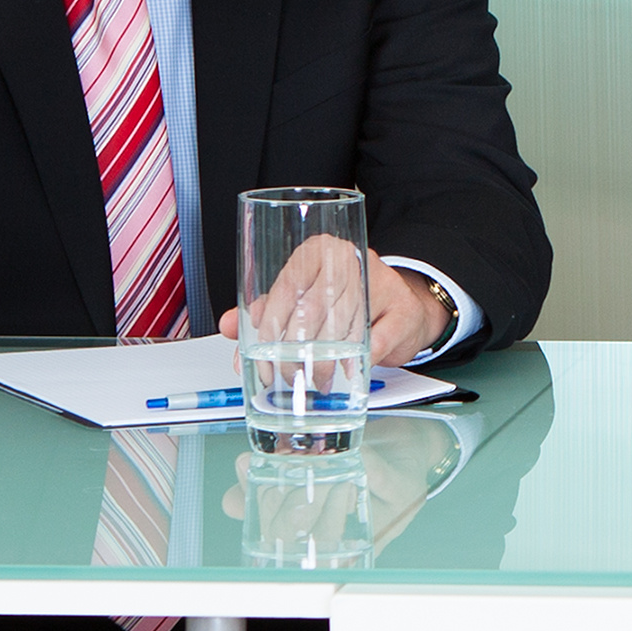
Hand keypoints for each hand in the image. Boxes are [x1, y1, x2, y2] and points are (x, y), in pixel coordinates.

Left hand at [216, 240, 450, 364]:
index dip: (271, 322)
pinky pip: (376, 339)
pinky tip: (346, 372)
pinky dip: (358, 360)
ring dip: (322, 359)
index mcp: (318, 250)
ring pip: (341, 324)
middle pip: (313, 307)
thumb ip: (267, 310)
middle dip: (294, 348)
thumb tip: (227, 326)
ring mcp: (380, 281)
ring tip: (311, 380)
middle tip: (285, 374)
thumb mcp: (304, 299)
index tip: (261, 351)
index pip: (287, 284)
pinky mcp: (403, 309)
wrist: (402, 306)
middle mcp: (349, 259)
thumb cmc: (347, 301)